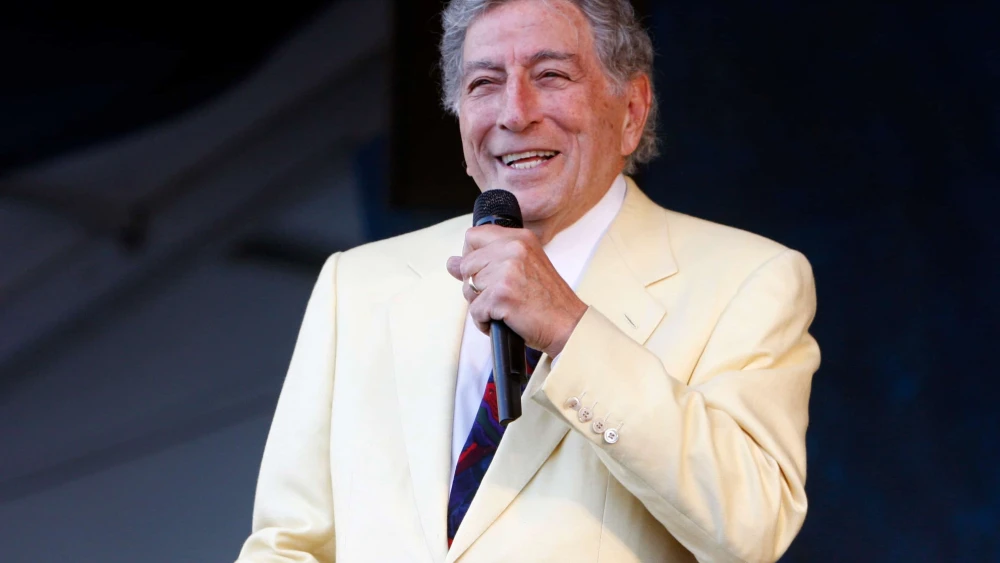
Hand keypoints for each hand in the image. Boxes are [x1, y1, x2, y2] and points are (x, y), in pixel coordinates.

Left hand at [446, 225, 587, 356]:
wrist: (569, 325)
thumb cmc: (547, 301)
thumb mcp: (520, 269)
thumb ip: (485, 261)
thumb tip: (450, 262)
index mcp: (519, 238)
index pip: (473, 236)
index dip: (472, 257)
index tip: (486, 273)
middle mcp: (513, 248)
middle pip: (466, 264)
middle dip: (475, 285)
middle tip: (501, 296)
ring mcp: (506, 271)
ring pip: (468, 288)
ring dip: (481, 305)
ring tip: (505, 309)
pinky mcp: (501, 295)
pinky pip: (475, 310)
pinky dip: (485, 322)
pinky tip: (504, 321)